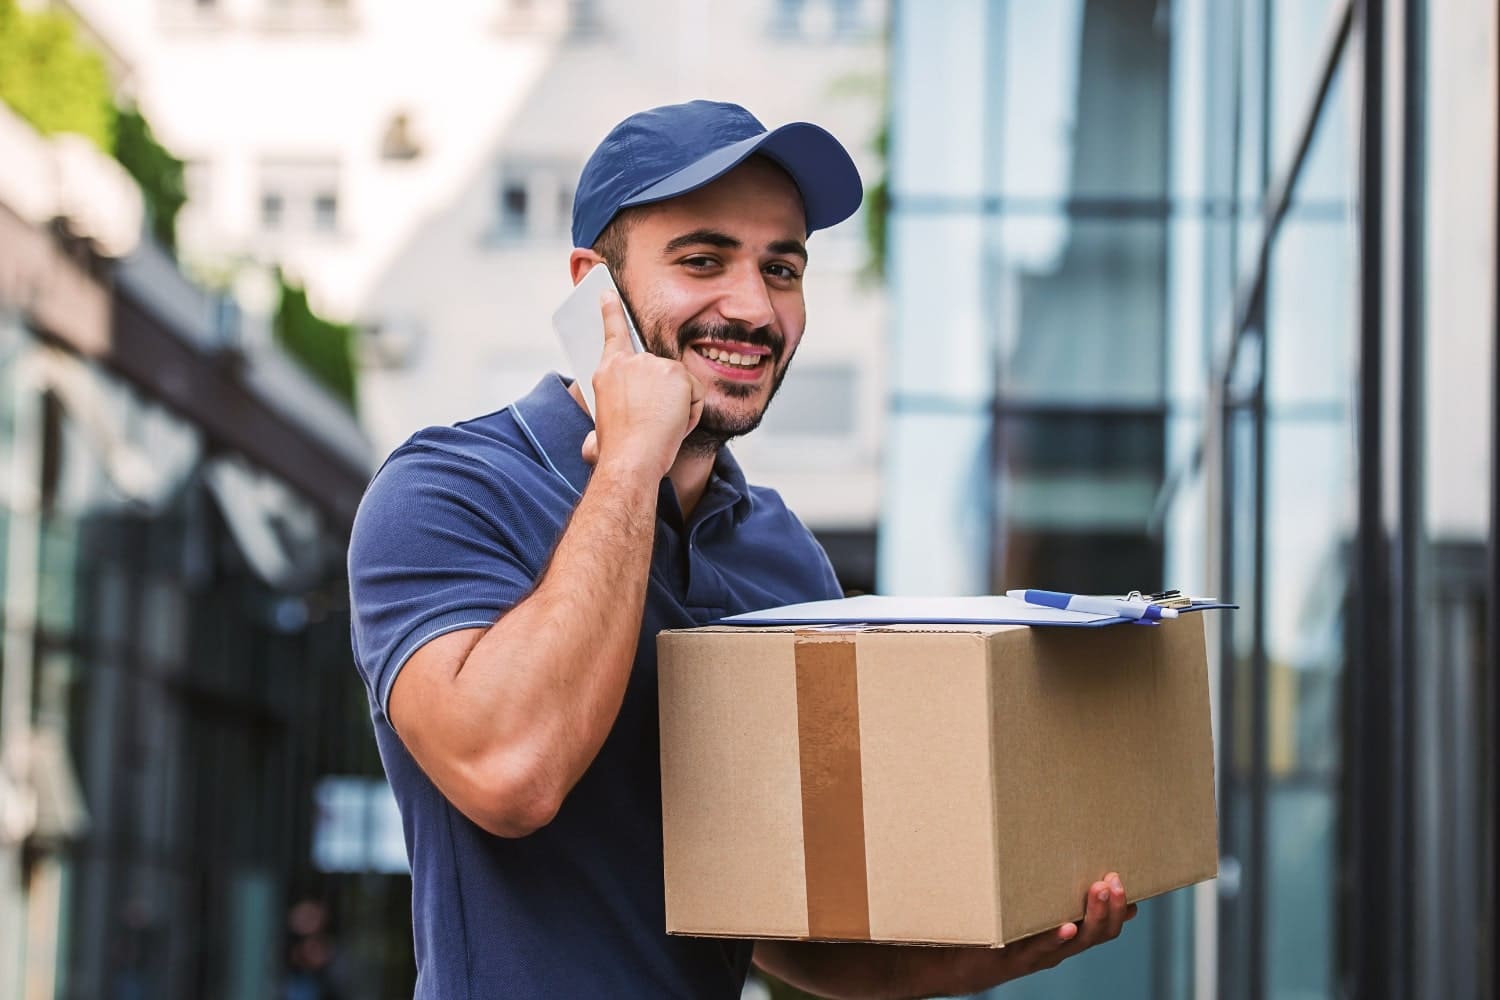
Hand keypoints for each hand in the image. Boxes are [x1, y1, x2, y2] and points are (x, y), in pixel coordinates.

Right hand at [580, 291, 702, 477]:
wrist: (631, 459)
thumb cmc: (616, 454)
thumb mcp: (599, 436)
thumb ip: (599, 430)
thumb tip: (592, 444)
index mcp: (606, 372)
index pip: (612, 333)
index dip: (611, 311)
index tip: (608, 293)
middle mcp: (628, 362)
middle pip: (661, 372)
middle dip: (665, 398)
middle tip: (651, 423)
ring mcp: (652, 364)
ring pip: (680, 385)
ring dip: (677, 408)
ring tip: (659, 426)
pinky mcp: (676, 373)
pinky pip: (695, 394)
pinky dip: (691, 413)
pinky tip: (673, 423)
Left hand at [943, 872, 1135, 990]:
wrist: (959, 966)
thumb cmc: (994, 933)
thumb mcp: (1023, 911)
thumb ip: (1043, 893)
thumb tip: (1053, 853)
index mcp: (1063, 936)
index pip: (1103, 926)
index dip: (1120, 911)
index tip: (1133, 892)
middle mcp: (1057, 948)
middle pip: (1098, 933)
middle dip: (1111, 907)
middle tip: (1115, 880)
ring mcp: (1039, 954)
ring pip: (1077, 940)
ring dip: (1092, 915)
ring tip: (1099, 889)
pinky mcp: (1016, 958)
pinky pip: (1041, 949)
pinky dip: (1056, 938)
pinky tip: (1067, 927)